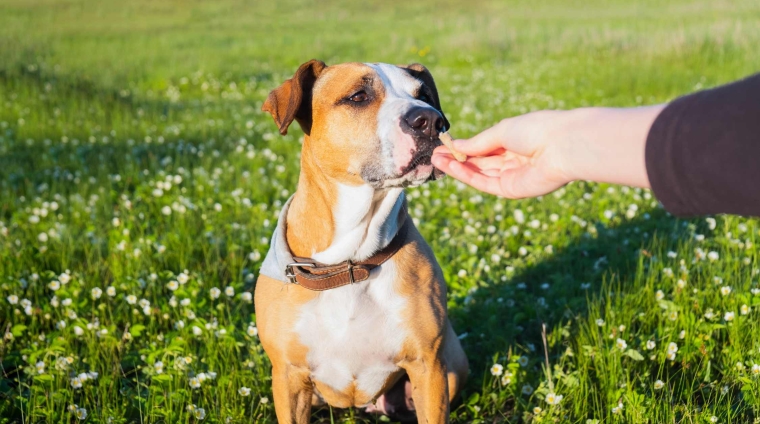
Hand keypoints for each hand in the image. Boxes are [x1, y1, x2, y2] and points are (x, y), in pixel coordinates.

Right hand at [431, 111, 572, 198]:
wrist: (563, 145)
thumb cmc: (537, 129)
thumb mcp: (501, 131)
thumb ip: (478, 143)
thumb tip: (456, 145)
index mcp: (515, 141)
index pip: (485, 147)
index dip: (464, 147)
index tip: (443, 145)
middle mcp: (514, 159)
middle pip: (480, 162)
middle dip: (457, 159)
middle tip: (434, 156)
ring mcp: (513, 176)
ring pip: (479, 174)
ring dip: (457, 168)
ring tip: (436, 160)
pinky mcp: (513, 190)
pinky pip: (485, 183)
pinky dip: (467, 176)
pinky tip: (451, 166)